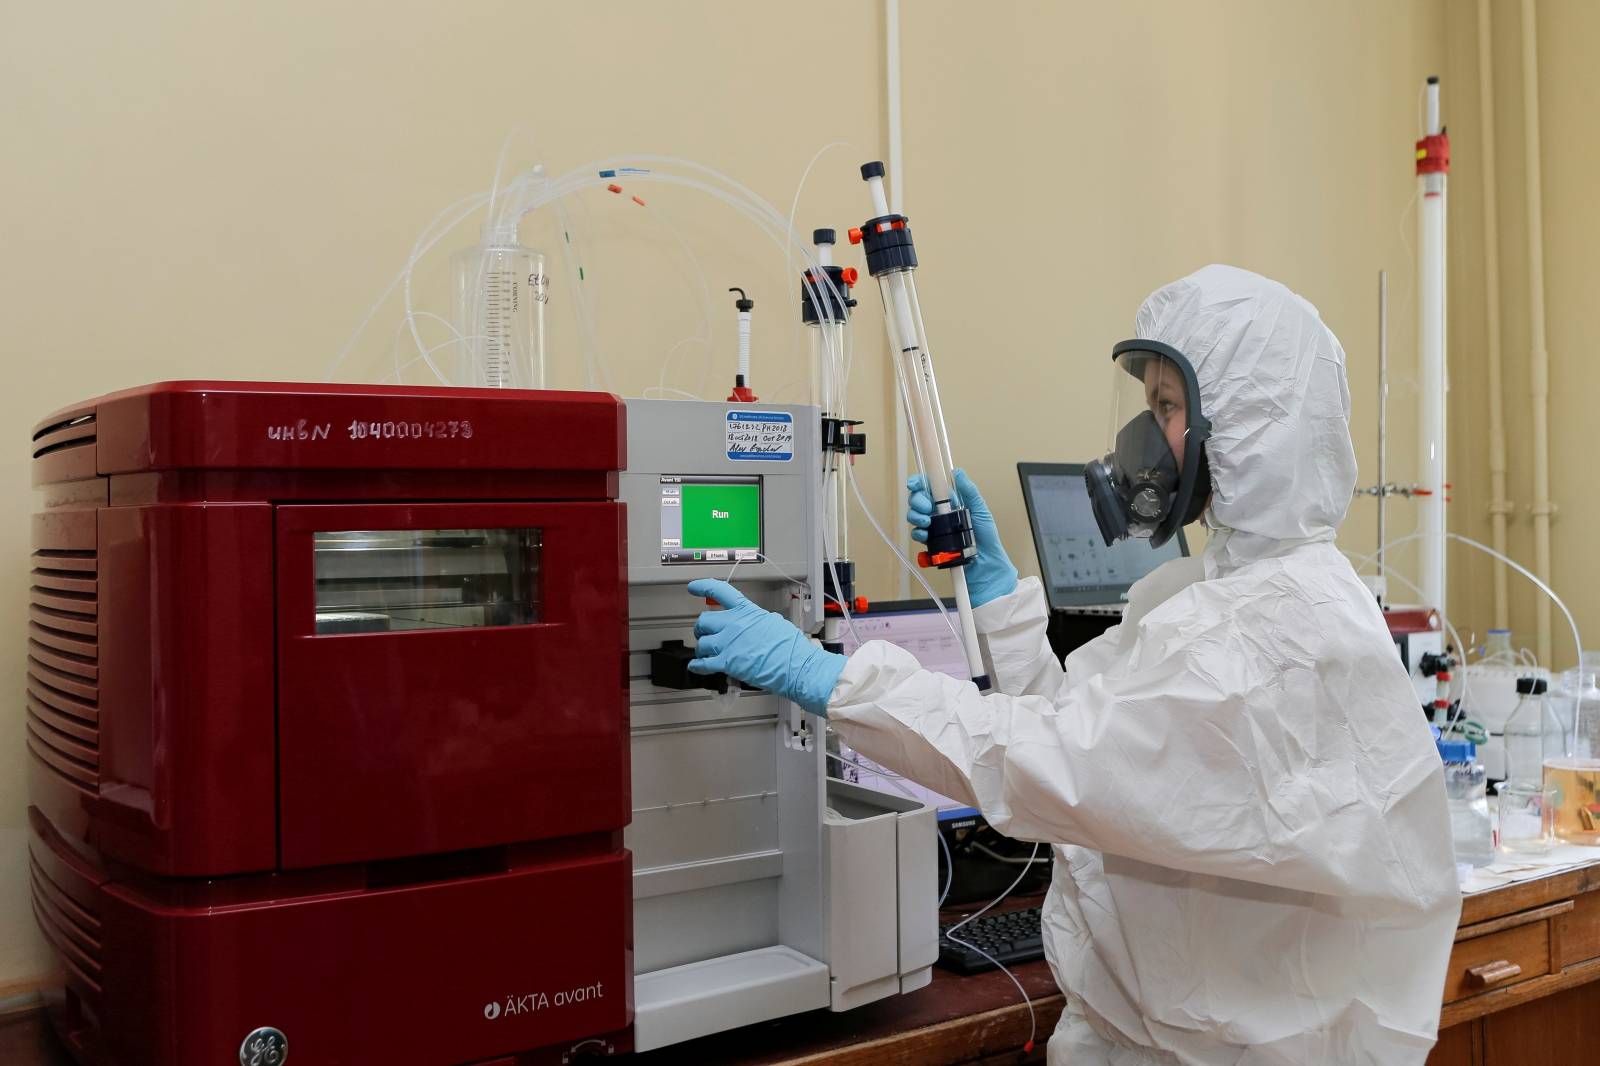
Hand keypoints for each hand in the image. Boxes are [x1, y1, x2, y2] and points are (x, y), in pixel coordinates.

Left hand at [687, 579, 845, 715]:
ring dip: (701, 649)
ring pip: (702, 643)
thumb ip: (759, 620)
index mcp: (747, 611)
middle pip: (704, 620)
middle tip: (703, 632)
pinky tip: (697, 667)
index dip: (703, 586)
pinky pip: (703, 663)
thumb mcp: (776, 622)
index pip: (719, 591)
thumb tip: (757, 623)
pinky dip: (697, 666)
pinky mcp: (727, 663)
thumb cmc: (791, 647)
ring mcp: (729, 643)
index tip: (694, 587)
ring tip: (706, 653)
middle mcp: (734, 624)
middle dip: (701, 628)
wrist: (797, 666)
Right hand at [905, 469, 1018, 607]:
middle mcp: (940, 513)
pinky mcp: (931, 543)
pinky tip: (925, 535)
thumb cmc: (986, 538)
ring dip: (915, 516)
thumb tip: (958, 473)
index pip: (930, 487)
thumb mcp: (981, 510)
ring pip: (914, 516)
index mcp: (950, 502)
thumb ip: (969, 491)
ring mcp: (934, 528)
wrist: (985, 564)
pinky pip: (917, 535)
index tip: (916, 483)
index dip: (919, 483)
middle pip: (918, 500)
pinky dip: (918, 533)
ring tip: (926, 522)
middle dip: (917, 500)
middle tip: (926, 507)